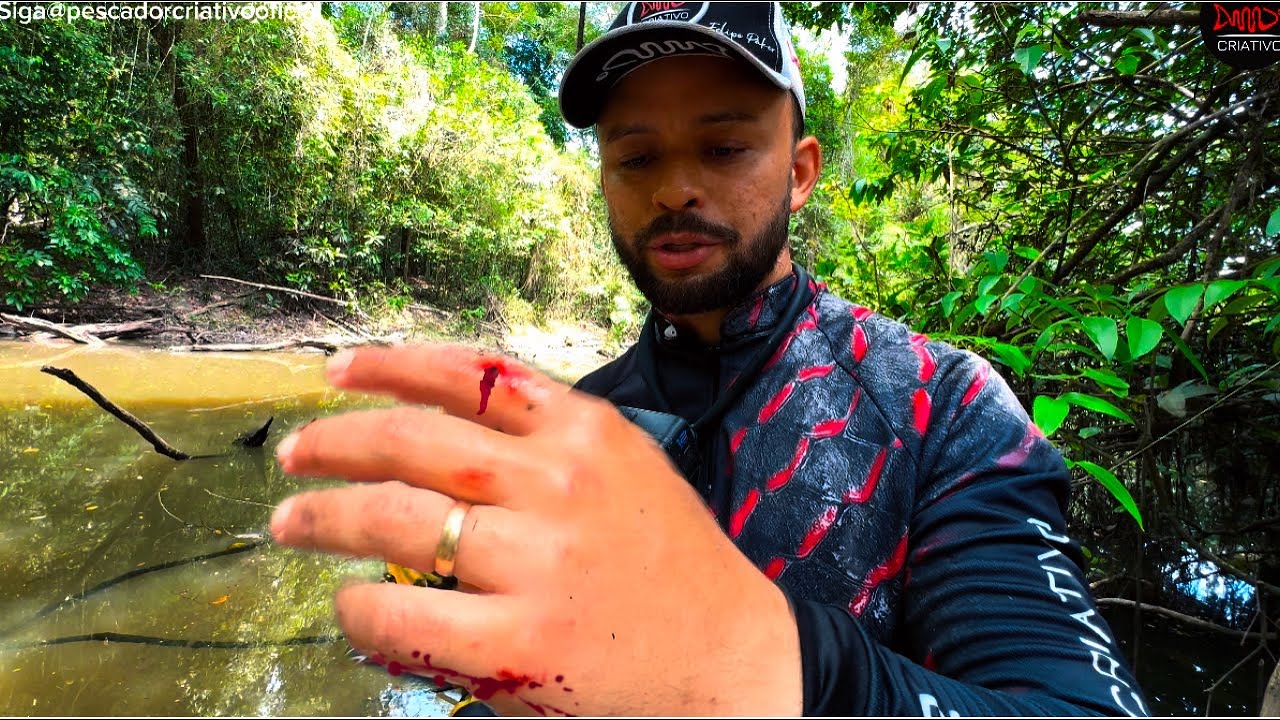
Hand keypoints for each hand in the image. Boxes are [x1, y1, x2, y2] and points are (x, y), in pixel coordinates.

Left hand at [270, 343, 802, 715]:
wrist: (730, 657)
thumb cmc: (672, 561)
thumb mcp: (627, 467)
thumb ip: (549, 436)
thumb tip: (439, 419)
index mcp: (587, 430)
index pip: (469, 375)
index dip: (390, 365)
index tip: (338, 371)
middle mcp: (560, 483)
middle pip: (414, 442)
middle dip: (336, 443)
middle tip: (293, 455)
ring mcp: (539, 561)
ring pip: (397, 519)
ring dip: (327, 516)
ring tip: (292, 521)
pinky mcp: (522, 642)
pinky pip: (407, 616)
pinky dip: (362, 608)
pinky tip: (351, 604)